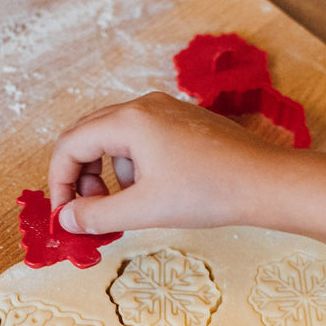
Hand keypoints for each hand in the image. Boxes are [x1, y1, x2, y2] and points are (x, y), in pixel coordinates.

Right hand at [48, 92, 289, 233]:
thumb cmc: (209, 192)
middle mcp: (144, 106)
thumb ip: (98, 216)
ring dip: (109, 174)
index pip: (70, 145)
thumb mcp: (145, 209)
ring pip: (114, 140)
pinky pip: (141, 141)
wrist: (266, 182)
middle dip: (81, 178)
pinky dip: (133, 168)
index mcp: (129, 120)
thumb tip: (67, 219)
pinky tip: (155, 192)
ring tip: (129, 205)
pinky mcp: (182, 124)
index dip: (59, 183)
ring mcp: (165, 111)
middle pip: (88, 136)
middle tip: (90, 212)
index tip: (64, 216)